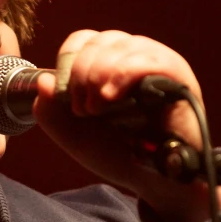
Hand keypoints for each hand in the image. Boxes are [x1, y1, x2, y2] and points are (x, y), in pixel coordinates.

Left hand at [34, 30, 220, 221]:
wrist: (153, 182)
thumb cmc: (119, 154)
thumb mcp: (74, 135)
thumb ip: (51, 112)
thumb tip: (42, 81)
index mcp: (112, 62)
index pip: (84, 39)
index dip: (68, 60)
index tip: (65, 95)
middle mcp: (136, 55)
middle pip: (99, 41)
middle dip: (80, 74)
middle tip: (83, 110)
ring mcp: (158, 63)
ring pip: (121, 46)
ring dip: (98, 75)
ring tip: (96, 109)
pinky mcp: (178, 77)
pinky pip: (148, 60)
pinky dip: (121, 75)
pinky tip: (110, 97)